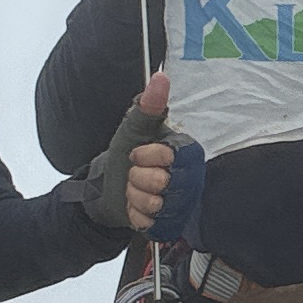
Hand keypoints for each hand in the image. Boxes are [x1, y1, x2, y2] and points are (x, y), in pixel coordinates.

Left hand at [85, 71, 184, 233]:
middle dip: (138, 178)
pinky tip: (137, 207)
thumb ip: (149, 105)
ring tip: (136, 189)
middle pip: (162, 183)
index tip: (137, 153)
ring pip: (156, 205)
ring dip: (135, 197)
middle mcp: (191, 178)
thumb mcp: (134, 128)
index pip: (169, 157)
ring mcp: (184, 204)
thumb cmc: (127, 154)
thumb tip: (160, 77)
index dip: (146, 156)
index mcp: (187, 152)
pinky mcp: (173, 225)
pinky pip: (152, 223)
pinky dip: (137, 216)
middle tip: (135, 173)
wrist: (111, 187)